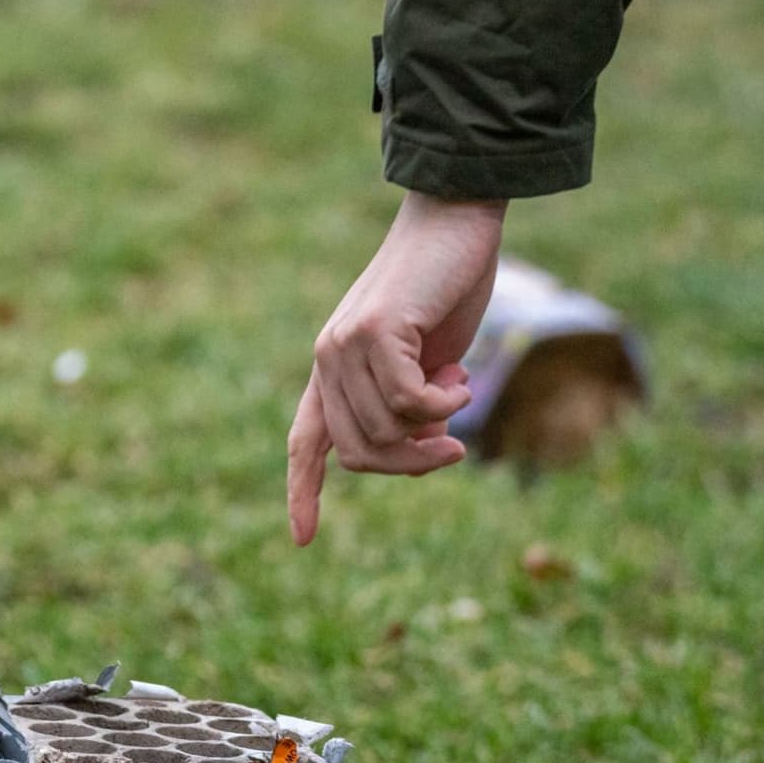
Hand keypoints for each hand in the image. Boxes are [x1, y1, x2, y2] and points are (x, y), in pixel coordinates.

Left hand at [286, 191, 506, 545]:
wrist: (452, 222)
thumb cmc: (445, 291)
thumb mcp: (427, 365)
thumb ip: (412, 407)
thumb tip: (418, 450)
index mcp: (333, 372)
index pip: (307, 442)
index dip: (304, 491)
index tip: (302, 539)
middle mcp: (327, 360)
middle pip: (363, 455)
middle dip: (414, 463)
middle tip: (453, 444)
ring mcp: (343, 346)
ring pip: (388, 432)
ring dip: (436, 426)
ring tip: (459, 382)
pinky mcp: (372, 332)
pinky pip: (408, 403)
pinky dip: (444, 401)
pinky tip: (461, 374)